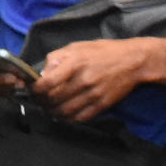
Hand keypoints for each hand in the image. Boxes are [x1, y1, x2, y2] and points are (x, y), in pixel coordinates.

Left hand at [35, 38, 158, 122]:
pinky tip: (64, 113)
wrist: (133, 61)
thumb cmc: (103, 52)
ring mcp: (93, 95)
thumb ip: (56, 59)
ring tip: (49, 107)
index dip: (35, 89)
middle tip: (38, 99)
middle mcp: (83, 81)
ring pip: (64, 112)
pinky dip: (67, 118)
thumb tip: (41, 74)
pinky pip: (79, 118)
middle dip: (41, 101)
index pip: (46, 83)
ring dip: (52, 112)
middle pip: (53, 100)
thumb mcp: (76, 47)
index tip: (32, 89)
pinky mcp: (102, 105)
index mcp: (74, 63)